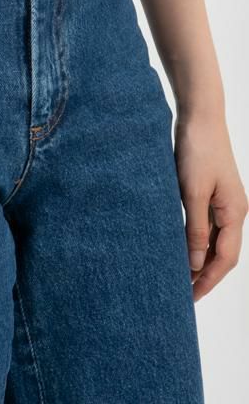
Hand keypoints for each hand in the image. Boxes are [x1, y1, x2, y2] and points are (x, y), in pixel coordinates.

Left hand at [174, 111, 247, 300]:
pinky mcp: (211, 192)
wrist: (199, 118)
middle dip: (206, 275)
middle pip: (223, 253)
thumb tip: (195, 263)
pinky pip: (207, 225)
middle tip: (185, 295)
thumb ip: (195, 228)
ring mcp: (224, 201)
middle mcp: (234, 210)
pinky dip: (196, 240)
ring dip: (200, 259)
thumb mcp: (192, 192)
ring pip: (215, 240)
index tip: (191, 298)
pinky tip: (181, 246)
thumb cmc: (196, 151)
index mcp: (235, 213)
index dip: (208, 280)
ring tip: (181, 276)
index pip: (225, 258)